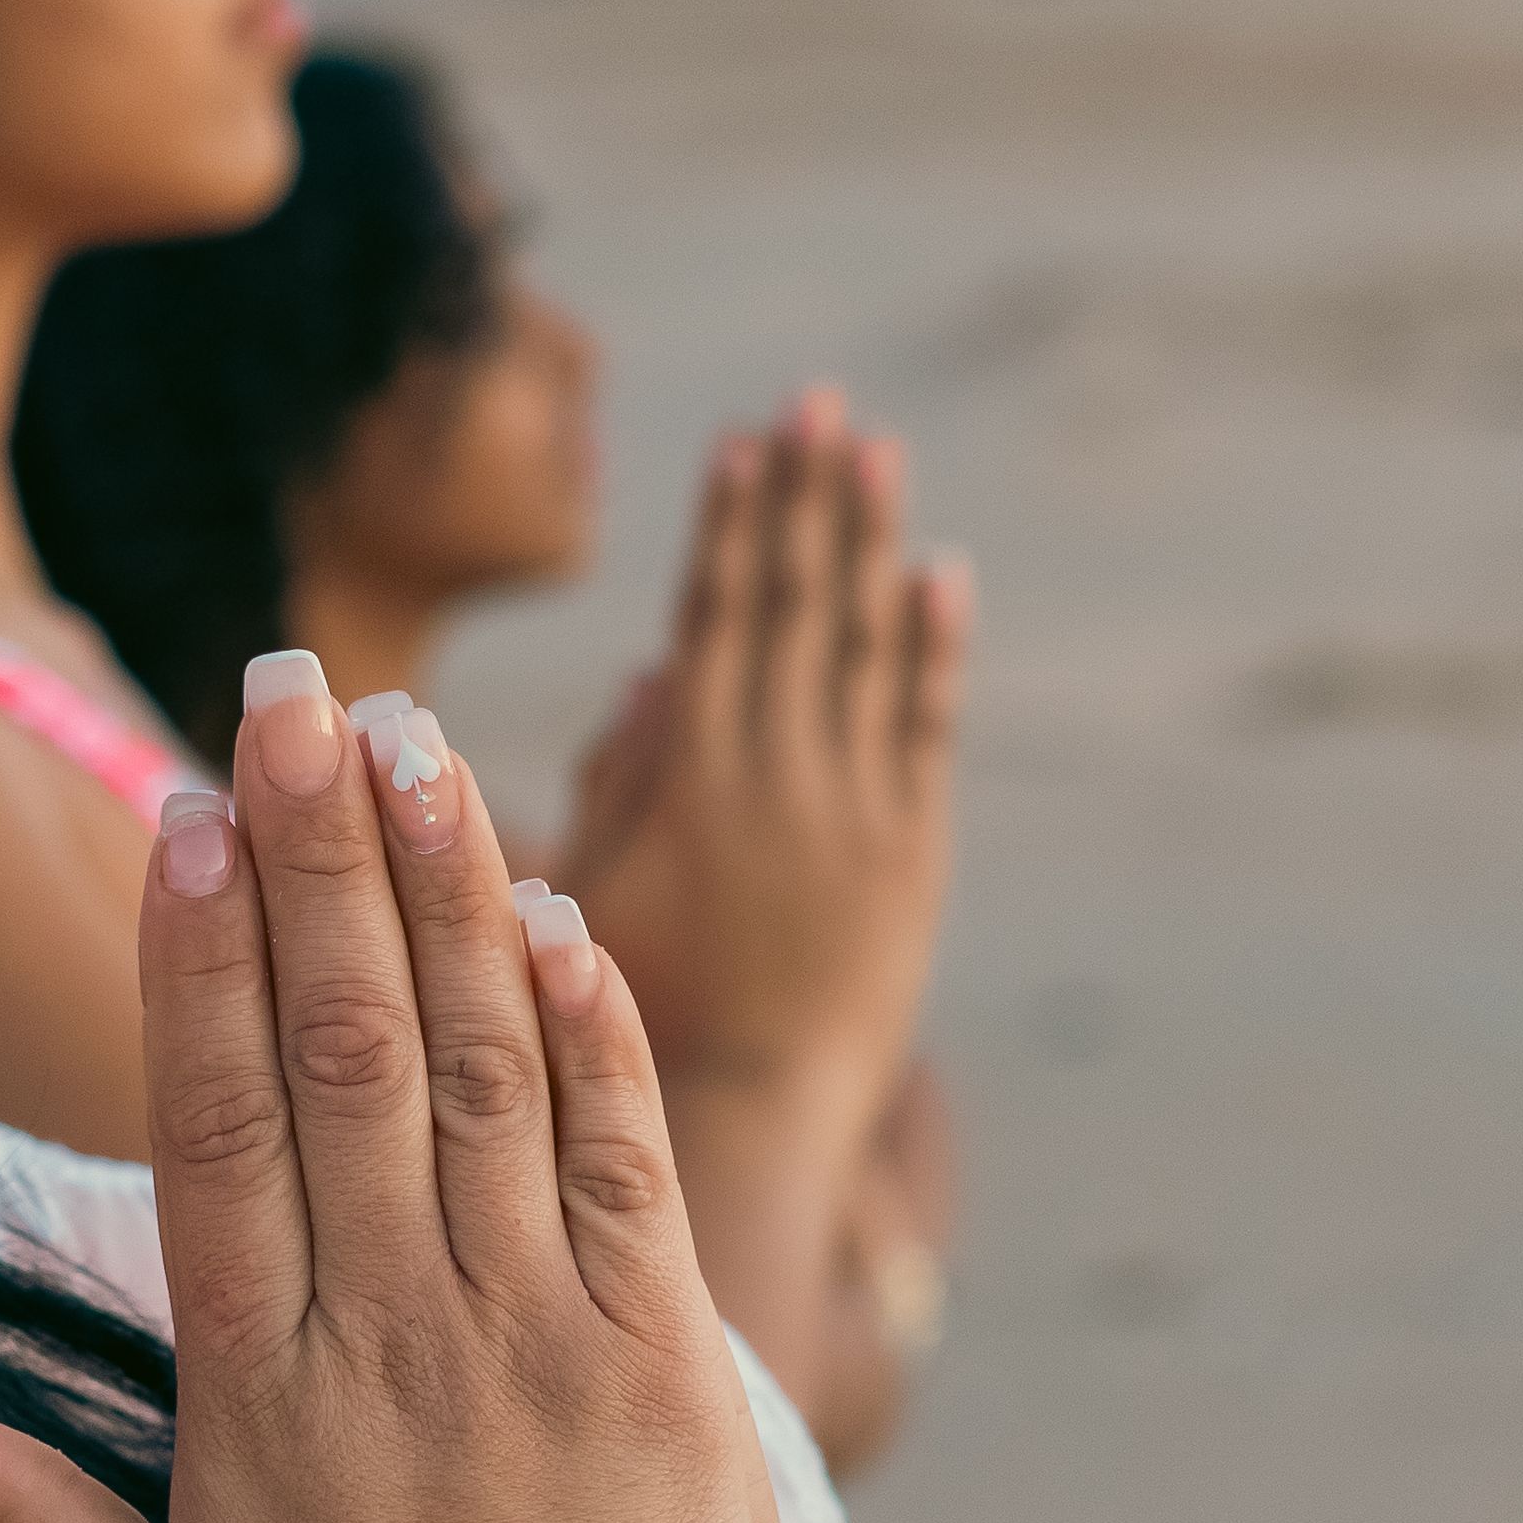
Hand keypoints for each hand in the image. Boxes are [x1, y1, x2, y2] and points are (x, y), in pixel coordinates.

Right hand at [0, 660, 777, 1522]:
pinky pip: (627, 1159)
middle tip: (295, 686)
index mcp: (257, 1398)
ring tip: (413, 736)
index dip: (198, 959)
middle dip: (321, 853)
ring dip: (447, 887)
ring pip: (482, 1068)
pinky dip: (592, 1027)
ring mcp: (536, 1342)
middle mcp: (394, 1339)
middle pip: (345, 1050)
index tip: (186, 814)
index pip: (216, 1128)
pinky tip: (555, 908)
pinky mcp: (665, 1366)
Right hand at [557, 386, 966, 1130]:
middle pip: (798, 608)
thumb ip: (620, 777)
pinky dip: (932, 647)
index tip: (743, 440)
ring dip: (869, 542)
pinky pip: (924, 726)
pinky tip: (938, 575)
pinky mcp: (911, 853)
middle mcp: (781, 774)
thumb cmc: (634, 1016)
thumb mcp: (584, 894)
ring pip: (866, 648)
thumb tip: (654, 668)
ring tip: (876, 452)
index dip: (732, 525)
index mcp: (692, 777)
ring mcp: (856, 810)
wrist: (748, 1116)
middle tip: (821, 406)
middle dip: (807, 500)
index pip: (717, 619)